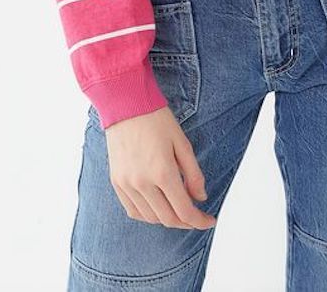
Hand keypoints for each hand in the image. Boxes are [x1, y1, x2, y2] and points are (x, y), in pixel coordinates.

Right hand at [105, 105, 216, 229]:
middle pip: (168, 219)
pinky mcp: (117, 182)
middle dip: (186, 222)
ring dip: (167, 219)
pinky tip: (158, 208)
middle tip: (197, 215)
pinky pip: (133, 211)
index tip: (209, 220)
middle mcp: (143, 183)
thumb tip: (200, 198)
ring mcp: (127, 184)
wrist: (125, 104)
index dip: (199, 220)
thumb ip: (193, 173)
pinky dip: (148, 215)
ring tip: (179, 210)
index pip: (184, 211)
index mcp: (162, 172)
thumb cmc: (155, 119)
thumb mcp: (182, 143)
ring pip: (150, 218)